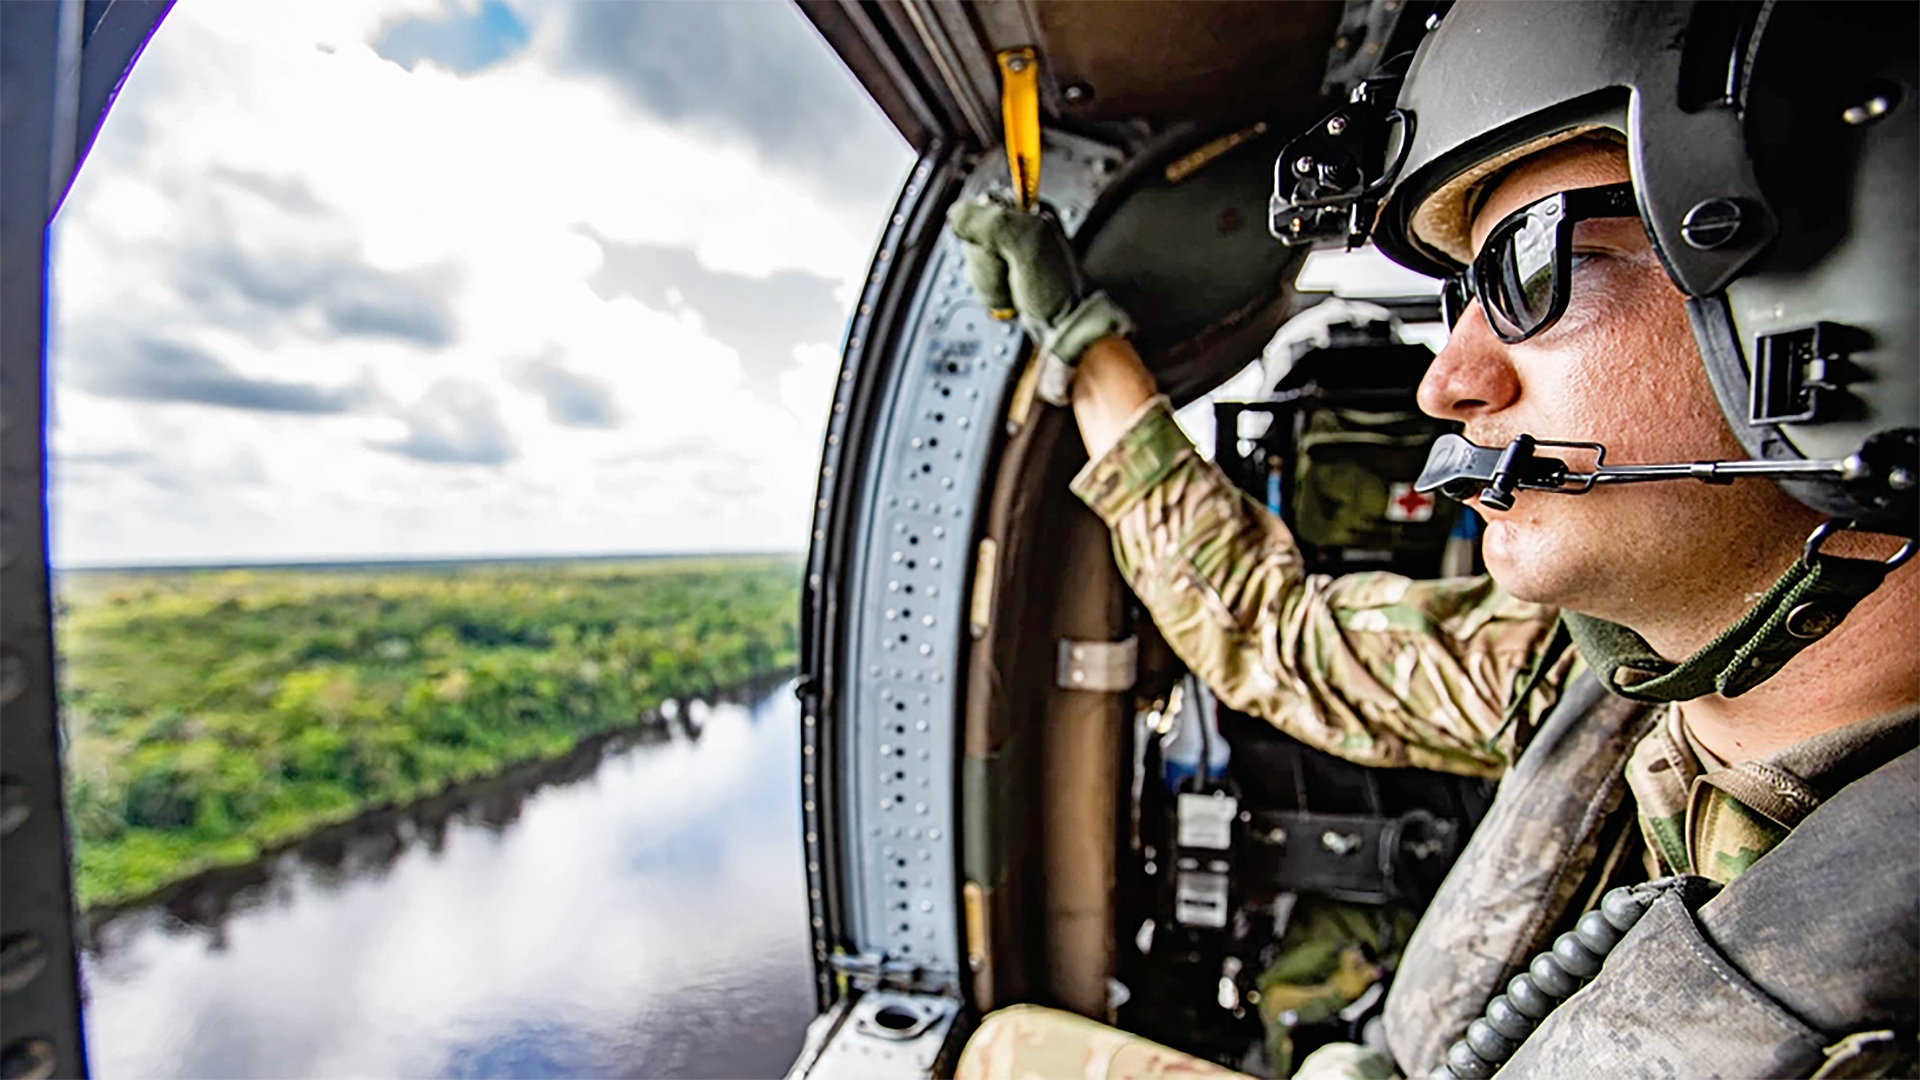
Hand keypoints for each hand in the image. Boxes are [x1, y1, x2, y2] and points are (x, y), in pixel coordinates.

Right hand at [946, 193, 1131, 402]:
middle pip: (973, 236)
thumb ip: (992, 223)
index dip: (985, 231)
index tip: (1002, 246)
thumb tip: (956, 213)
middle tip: (1012, 270)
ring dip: (991, 280)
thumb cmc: (1056, 288)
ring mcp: (1008, 253)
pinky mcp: (1003, 274)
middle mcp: (1018, 228)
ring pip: (973, 259)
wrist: (1063, 326)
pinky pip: (979, 278)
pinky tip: (1010, 293)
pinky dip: (992, 292)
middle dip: (989, 261)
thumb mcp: (1028, 245)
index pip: (982, 205)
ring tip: (1014, 285)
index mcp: (1029, 209)